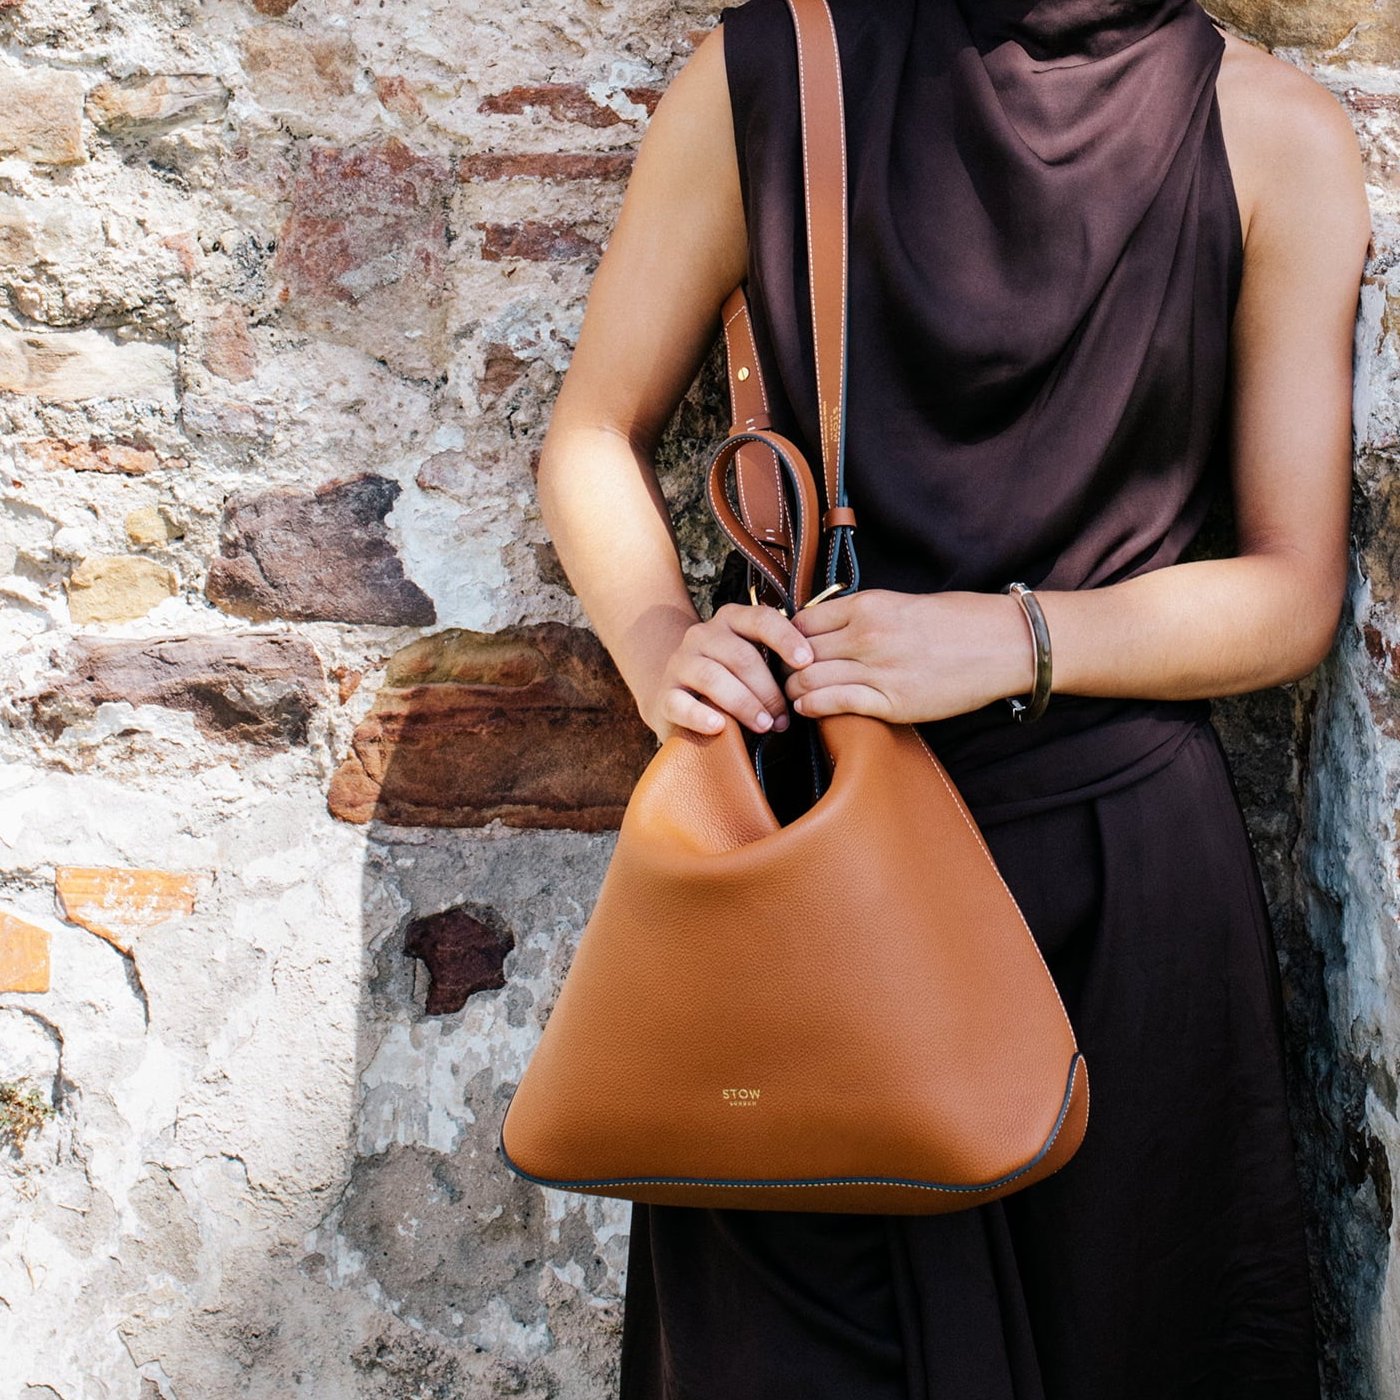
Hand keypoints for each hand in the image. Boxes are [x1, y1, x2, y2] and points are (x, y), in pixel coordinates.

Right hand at [643, 601, 815, 743]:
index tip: (807, 662)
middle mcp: (703, 635)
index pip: (761, 619)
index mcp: (732, 620)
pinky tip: (719, 727)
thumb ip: (779, 665)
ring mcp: (680, 663)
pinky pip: (680, 703)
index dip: (786, 638)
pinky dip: (701, 715)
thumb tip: (819, 682)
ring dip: (744, 704)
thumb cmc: (733, 683)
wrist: (680, 697)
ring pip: (713, 677)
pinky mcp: (664, 695)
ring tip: (764, 725)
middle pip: (740, 656)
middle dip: (768, 689)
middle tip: (785, 718)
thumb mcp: (756, 665)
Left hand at [784, 588, 1035, 723]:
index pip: (801, 621)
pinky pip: (835, 703)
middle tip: (777, 678)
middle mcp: (867, 634)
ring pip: (809, 680)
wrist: (1005, 644)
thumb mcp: (902, 602)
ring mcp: (879, 669)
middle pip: (798, 652)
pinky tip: (807, 708)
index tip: (784, 651)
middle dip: (782, 668)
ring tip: (788, 697)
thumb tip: (825, 626)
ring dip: (792, 691)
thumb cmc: (958, 620)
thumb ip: (862, 613)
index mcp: (868, 605)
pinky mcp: (893, 702)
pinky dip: (813, 706)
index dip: (785, 639)